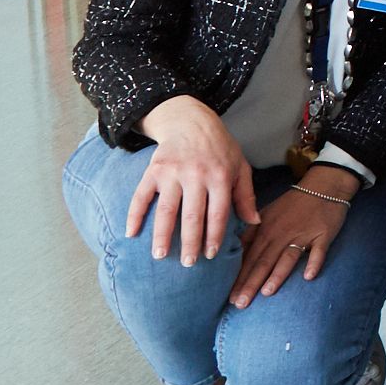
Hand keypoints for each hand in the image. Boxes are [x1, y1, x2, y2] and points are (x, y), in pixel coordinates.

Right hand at [128, 97, 258, 265]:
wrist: (191, 120)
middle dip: (189, 242)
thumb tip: (255, 222)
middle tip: (187, 263)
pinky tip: (130, 233)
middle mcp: (196, 175)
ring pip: (166, 209)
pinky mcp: (154, 170)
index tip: (210, 255)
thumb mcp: (240, 166)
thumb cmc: (220, 148)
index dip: (214, 235)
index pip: (218, 212)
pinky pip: (141, 195)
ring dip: (161, 234)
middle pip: (192, 215)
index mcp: (220, 176)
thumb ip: (246, 195)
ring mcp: (173, 172)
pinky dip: (134, 214)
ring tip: (159, 255)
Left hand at [230, 169, 355, 306]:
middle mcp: (281, 234)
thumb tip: (233, 251)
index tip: (228, 297)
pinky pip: (318, 251)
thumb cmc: (294, 203)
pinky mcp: (323, 235)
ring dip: (277, 275)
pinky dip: (314, 262)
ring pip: (287, 257)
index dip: (238, 277)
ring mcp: (303, 235)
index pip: (249, 257)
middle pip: (263, 261)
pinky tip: (308, 276)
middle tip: (240, 304)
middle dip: (251, 283)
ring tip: (266, 292)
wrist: (325, 185)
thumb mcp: (268, 213)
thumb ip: (251, 232)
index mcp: (266, 229)